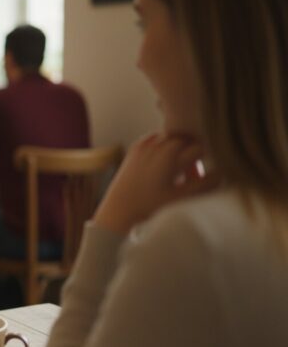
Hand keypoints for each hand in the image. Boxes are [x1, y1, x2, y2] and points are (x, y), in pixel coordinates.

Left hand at [93, 133, 219, 233]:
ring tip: (176, 171)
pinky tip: (163, 164)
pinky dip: (164, 147)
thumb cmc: (152, 206)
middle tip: (191, 174)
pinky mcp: (136, 147)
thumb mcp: (182, 198)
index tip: (204, 173)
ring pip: (173, 137)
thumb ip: (205, 184)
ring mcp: (145, 145)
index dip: (207, 160)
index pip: (200, 148)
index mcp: (170, 156)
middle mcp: (157, 146)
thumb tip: (225, 173)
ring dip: (179, 148)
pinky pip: (157, 139)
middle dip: (193, 153)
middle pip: (187, 140)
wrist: (120, 209)